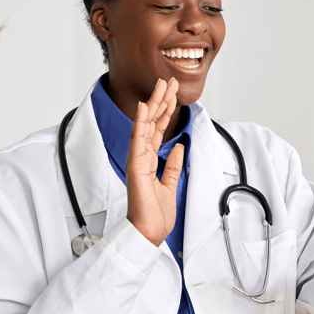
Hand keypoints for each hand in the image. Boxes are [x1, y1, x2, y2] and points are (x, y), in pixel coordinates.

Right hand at [125, 78, 184, 246]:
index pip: (158, 129)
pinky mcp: (135, 167)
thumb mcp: (170, 185)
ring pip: (145, 125)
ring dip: (154, 104)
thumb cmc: (156, 214)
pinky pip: (138, 140)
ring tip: (161, 86)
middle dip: (161, 100)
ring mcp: (137, 160)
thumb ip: (172, 165)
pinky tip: (143, 107)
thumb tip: (177, 147)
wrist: (149, 232)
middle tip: (169, 81)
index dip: (165, 110)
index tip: (173, 93)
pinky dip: (140, 123)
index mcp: (149, 160)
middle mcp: (141, 157)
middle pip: (152, 122)